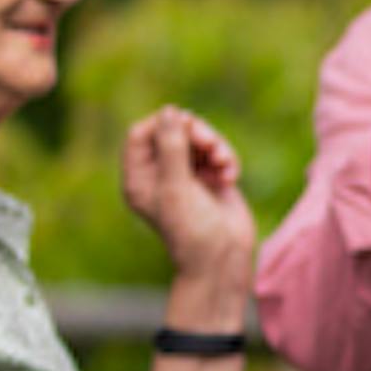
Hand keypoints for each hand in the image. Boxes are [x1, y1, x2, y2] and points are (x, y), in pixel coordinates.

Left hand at [120, 106, 254, 287]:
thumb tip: (169, 110)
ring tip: (225, 165)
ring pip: (198, 140)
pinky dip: (226, 160)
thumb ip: (172, 146)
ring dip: (215, 146)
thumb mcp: (177, 185)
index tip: (184, 128)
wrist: (223, 260)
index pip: (141, 134)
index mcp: (140, 178)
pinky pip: (217, 154)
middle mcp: (160, 175)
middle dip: (195, 133)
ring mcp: (186, 177)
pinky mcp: (210, 180)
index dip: (163, 124)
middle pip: (173, 132)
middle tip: (210, 143)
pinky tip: (230, 177)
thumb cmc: (192, 229)